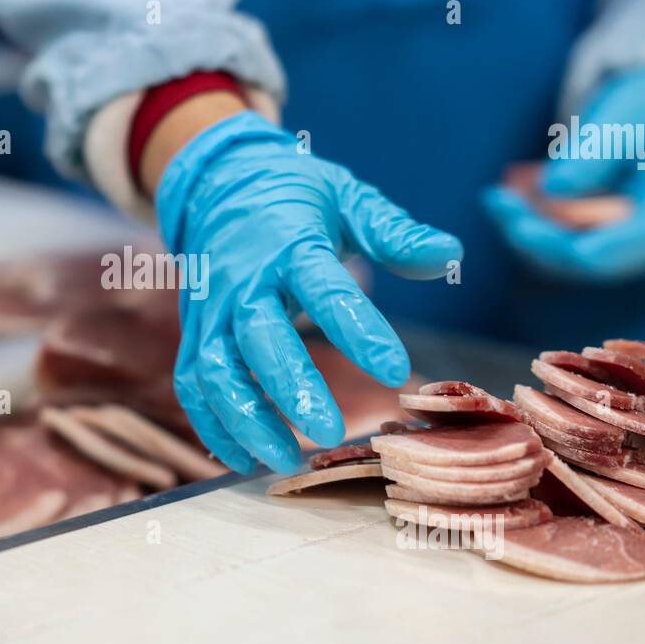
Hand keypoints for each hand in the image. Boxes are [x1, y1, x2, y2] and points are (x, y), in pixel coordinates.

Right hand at [155, 111, 462, 474]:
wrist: (219, 183)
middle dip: (291, 388)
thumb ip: (394, 233)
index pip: (324, 288)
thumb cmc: (296, 197)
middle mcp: (243, 279)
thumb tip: (451, 254)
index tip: (395, 370)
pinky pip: (193, 384)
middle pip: (259, 337)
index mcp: (289, 243)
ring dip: (246, 419)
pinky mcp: (195, 332)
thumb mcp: (348, 197)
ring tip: (286, 461)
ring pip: (216, 370)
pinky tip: (244, 459)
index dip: (358, 330)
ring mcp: (211, 309)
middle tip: (332, 432)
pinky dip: (212, 424)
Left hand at [483, 68, 644, 282]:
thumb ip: (600, 147)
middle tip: (499, 203)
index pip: (626, 248)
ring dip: (528, 231)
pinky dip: (530, 222)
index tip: (526, 228)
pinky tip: (499, 199)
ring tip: (495, 199)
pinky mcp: (600, 234)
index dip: (574, 247)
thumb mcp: (633, 110)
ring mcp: (626, 240)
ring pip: (568, 254)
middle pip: (590, 258)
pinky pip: (560, 240)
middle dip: (539, 236)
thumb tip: (552, 187)